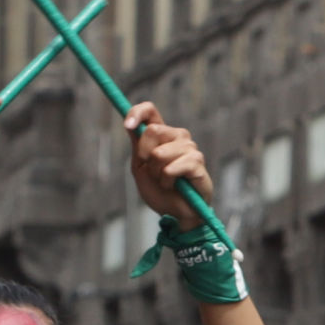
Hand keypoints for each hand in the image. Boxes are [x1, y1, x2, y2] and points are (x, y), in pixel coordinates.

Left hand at [123, 102, 215, 218]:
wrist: (176, 214)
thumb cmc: (160, 191)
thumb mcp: (140, 167)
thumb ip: (137, 145)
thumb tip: (129, 124)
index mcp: (162, 134)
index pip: (150, 111)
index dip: (137, 112)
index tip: (127, 125)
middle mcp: (178, 136)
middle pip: (152, 130)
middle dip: (144, 156)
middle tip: (152, 172)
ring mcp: (190, 148)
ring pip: (159, 153)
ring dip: (156, 173)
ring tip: (165, 182)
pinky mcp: (197, 162)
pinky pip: (171, 168)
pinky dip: (167, 181)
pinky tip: (174, 186)